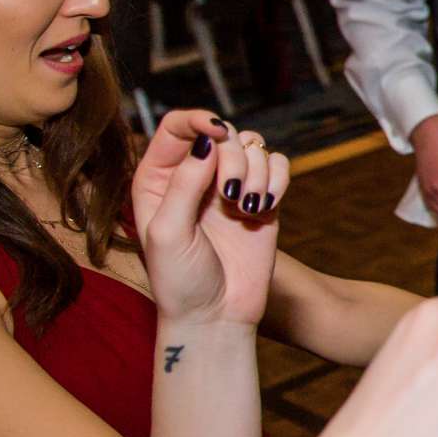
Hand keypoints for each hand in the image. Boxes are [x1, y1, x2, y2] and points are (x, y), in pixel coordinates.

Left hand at [131, 111, 289, 325]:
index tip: (219, 134)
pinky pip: (278, 165)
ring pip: (254, 147)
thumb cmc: (179, 280)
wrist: (215, 315)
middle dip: (234, 160)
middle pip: (224, 135)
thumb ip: (184, 182)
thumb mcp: (167, 232)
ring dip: (256, 174)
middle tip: (230, 197)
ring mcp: (230, 186)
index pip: (177, 126)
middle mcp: (195, 176)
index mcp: (159, 178)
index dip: (199, 121)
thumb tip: (209, 142)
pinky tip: (264, 206)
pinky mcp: (262, 199)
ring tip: (246, 209)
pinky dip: (278, 180)